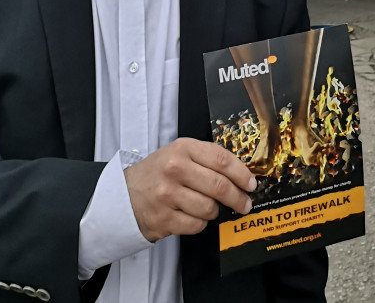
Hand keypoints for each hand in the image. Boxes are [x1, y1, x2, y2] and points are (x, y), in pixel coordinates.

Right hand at [124, 138, 256, 241]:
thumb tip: (240, 173)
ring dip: (215, 211)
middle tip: (245, 203)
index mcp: (183, 148)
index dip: (241, 173)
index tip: (251, 183)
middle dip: (238, 197)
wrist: (123, 195)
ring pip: (209, 208)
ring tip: (209, 207)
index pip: (221, 159)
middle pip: (219, 185)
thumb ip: (206, 159)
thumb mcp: (179, 154)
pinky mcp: (164, 218)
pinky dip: (200, 223)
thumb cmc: (157, 173)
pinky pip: (196, 225)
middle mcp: (175, 169)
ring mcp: (168, 195)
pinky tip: (194, 216)